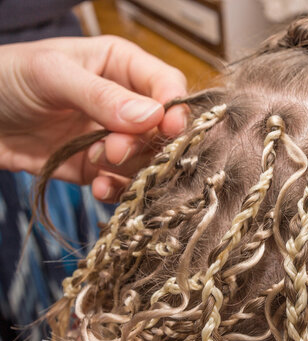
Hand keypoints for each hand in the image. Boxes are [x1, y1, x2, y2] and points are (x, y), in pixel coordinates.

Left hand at [0, 35, 187, 200]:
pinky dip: (116, 190)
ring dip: (127, 167)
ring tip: (95, 161)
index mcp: (121, 66)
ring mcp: (113, 137)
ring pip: (147, 159)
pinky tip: (96, 185)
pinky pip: (124, 183)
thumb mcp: (51, 75)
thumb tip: (152, 117)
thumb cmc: (6, 78)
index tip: (168, 127)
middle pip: (163, 129)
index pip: (168, 85)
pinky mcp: (98, 167)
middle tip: (114, 148)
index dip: (174, 108)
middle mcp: (125, 103)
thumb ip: (101, 95)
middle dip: (144, 142)